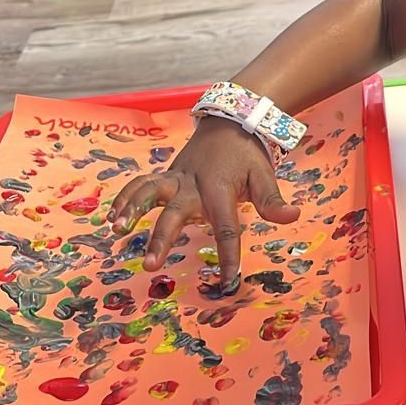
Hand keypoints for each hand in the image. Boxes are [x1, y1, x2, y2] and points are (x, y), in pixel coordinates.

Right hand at [108, 118, 299, 288]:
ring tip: (117, 229)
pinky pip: (141, 184)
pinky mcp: (166, 177)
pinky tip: (112, 218)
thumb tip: (292, 216)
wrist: (228, 121)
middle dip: (161, 239)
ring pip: (149, 192)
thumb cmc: (247, 154)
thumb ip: (271, 199)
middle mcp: (192, 185)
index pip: (226, 228)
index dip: (228, 256)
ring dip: (132, 209)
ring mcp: (176, 179)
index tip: (229, 283)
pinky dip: (126, 198)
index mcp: (220, 190)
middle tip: (151, 266)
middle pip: (174, 213)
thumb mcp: (263, 174)